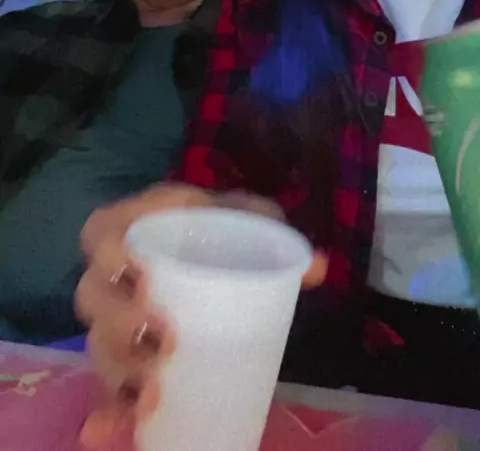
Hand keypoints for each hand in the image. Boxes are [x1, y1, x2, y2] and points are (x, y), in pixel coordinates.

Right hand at [76, 183, 326, 447]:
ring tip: (154, 391)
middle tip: (168, 336)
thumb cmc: (222, 228)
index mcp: (135, 224)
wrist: (218, 248)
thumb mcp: (246, 218)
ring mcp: (115, 316)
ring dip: (120, 370)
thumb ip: (274, 232)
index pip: (101, 231)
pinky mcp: (124, 356)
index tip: (144, 274)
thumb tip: (317, 266)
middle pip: (93, 295)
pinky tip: (110, 432)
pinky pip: (104, 386)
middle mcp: (114, 272)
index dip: (110, 252)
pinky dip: (107, 412)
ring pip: (98, 343)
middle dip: (122, 320)